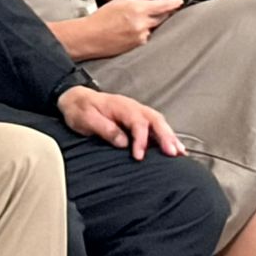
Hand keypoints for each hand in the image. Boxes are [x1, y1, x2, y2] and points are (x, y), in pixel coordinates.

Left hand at [56, 86, 185, 159]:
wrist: (75, 99)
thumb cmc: (80, 110)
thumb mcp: (86, 119)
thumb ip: (105, 128)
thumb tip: (123, 142)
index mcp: (121, 106)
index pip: (137, 122)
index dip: (141, 139)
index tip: (139, 156)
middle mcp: (133, 107)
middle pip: (155, 119)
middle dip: (165, 136)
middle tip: (173, 153)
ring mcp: (137, 112)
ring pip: (159, 122)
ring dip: (170, 136)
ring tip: (180, 153)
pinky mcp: (138, 119)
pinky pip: (156, 126)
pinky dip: (167, 136)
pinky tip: (175, 147)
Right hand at [82, 0, 185, 56]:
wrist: (90, 37)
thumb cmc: (102, 18)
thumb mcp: (119, 0)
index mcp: (138, 8)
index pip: (163, 5)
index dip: (174, 3)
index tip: (180, 1)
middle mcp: (142, 23)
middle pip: (162, 17)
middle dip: (161, 13)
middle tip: (154, 10)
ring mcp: (141, 35)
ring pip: (154, 27)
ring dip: (150, 24)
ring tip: (132, 23)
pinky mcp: (138, 45)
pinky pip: (147, 36)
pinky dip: (143, 32)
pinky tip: (129, 32)